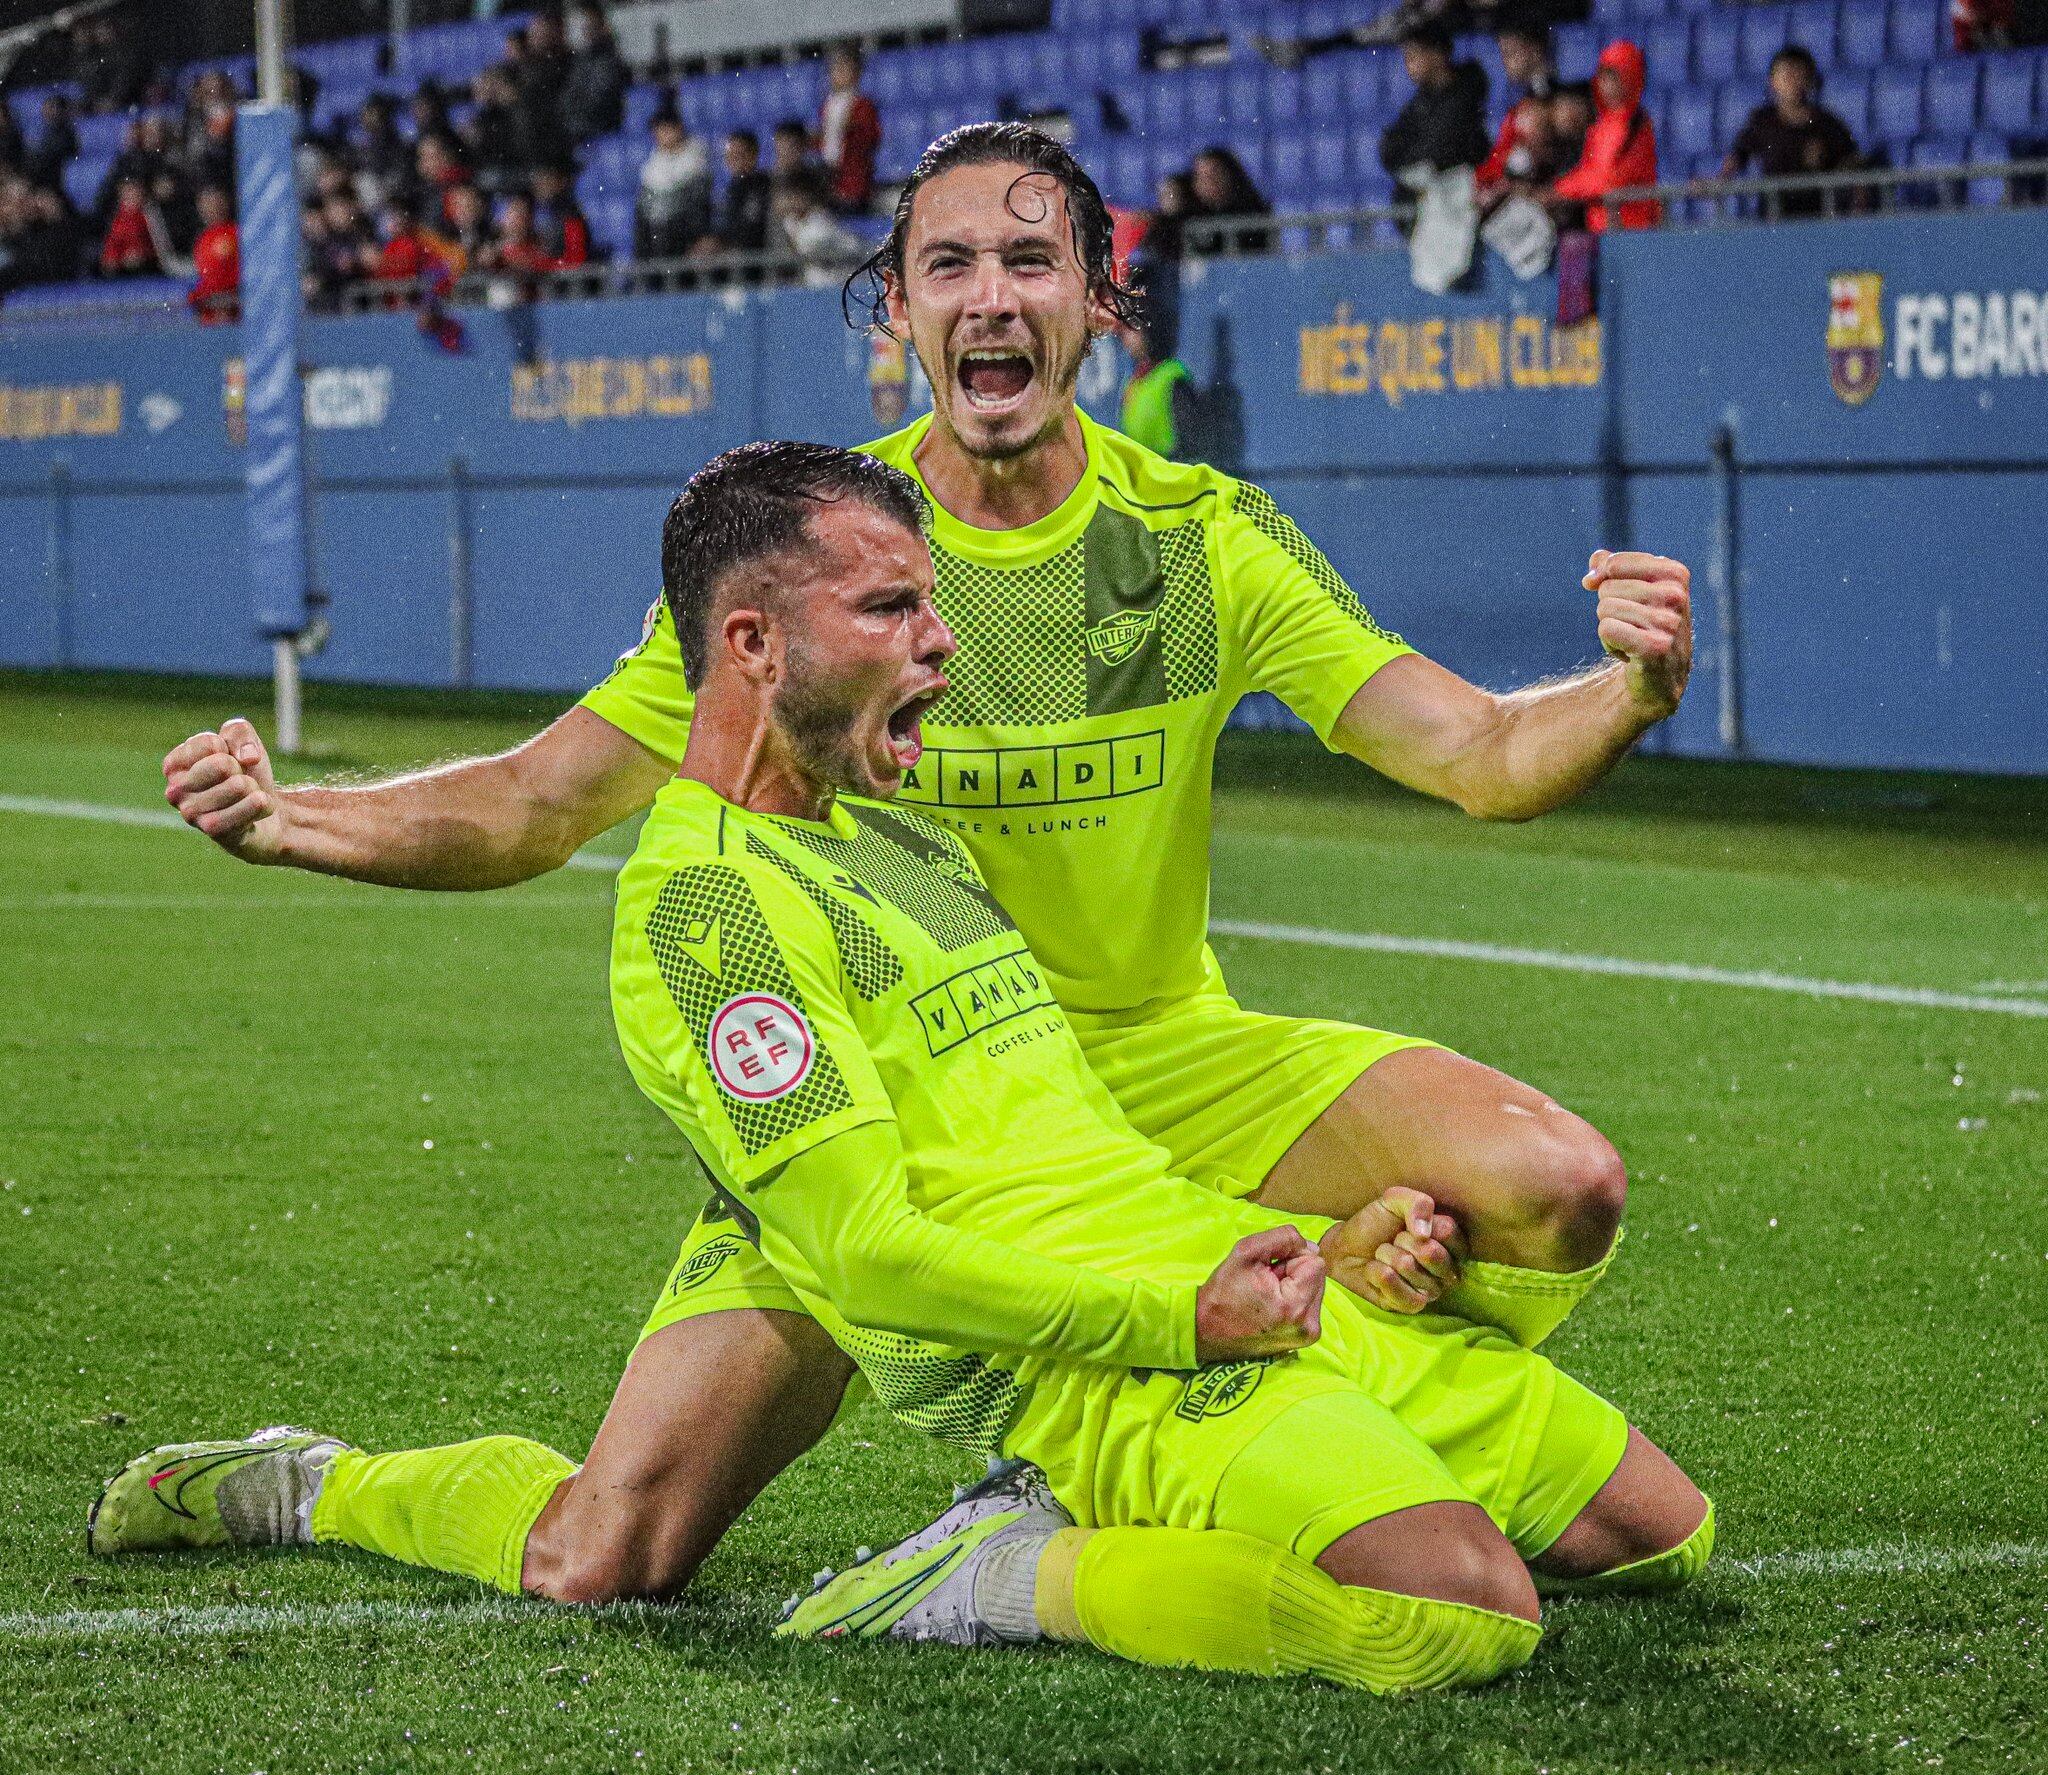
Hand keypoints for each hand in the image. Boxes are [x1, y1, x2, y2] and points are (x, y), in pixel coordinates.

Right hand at [162, 716, 286, 862]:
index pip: (209, 743)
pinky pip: (249, 808)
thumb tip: (247, 758)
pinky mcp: (213, 830)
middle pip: (222, 765)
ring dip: (253, 789)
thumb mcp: (242, 740)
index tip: (227, 760)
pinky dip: (262, 804)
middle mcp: (175, 791)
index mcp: (174, 765)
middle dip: (241, 770)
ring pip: (239, 786)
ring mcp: (191, 813)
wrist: (264, 807)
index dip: (229, 748)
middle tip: (237, 781)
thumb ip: (239, 732)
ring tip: (245, 797)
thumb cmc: (245, 771)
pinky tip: (256, 807)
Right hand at [1195, 1227, 1325, 1363]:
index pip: (1315, 1262)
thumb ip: (1283, 1238)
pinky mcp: (1305, 1338)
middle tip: (1265, 1283)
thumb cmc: (1223, 1291)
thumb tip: (1309, 1246)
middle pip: (1318, 1276)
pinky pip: (1309, 1303)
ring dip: (1294, 1284)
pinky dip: (1294, 1297)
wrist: (1207, 1331)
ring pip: (1315, 1287)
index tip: (1267, 1270)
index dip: (1290, 1258)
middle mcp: (1308, 1325)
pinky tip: (1273, 1304)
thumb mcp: (1246, 1251)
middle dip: (1294, 1272)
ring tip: (1267, 1295)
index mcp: (1295, 1305)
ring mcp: (1308, 1334)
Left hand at [1321, 1187, 1466, 1313]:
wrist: (1345, 1249)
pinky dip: (1378, 1275)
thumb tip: (1424, 1234)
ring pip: (1408, 1267)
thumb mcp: (1395, 1200)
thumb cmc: (1376, 1224)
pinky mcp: (1413, 1306)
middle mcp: (1448, 1268)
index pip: (1447, 1230)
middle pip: (1430, 1252)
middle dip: (1401, 1241)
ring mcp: (1433, 1290)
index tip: (1407, 1225)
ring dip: (1387, 1256)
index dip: (1420, 1224)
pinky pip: (1398, 1290)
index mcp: (1451, 1241)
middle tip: (1393, 1241)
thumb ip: (1417, 1203)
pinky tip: (1376, 1271)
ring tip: (1383, 1255)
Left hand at [1584, 549, 1691, 719]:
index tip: (1620, 598)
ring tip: (1632, 640)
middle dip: (1609, 609)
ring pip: (1605, 609)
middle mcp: (1676, 595)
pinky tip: (1629, 653)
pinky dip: (1609, 644)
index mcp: (1674, 574)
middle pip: (1607, 589)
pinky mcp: (1655, 646)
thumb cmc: (1643, 626)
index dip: (1604, 581)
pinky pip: (1606, 630)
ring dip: (1609, 629)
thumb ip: (1609, 568)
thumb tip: (1592, 570)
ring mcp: (1668, 621)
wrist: (1660, 676)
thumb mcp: (1632, 590)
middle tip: (1632, 626)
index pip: (1614, 563)